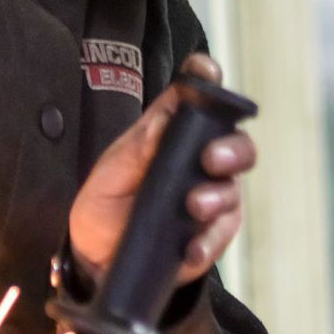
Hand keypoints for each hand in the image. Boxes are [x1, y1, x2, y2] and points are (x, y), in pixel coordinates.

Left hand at [68, 54, 256, 284]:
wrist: (97, 261)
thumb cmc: (105, 206)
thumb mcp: (109, 175)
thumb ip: (137, 148)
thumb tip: (163, 119)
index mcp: (171, 133)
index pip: (196, 99)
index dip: (206, 80)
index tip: (206, 72)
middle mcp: (198, 159)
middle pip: (236, 142)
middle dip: (231, 148)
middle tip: (211, 159)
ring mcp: (210, 195)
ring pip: (234, 187)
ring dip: (217, 195)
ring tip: (193, 207)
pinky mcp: (212, 233)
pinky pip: (223, 232)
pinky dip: (209, 239)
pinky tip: (190, 248)